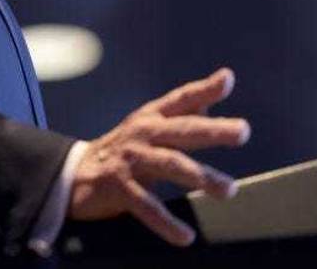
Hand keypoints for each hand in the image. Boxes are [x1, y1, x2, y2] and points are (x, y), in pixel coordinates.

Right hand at [67, 68, 248, 245]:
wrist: (75, 173)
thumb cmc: (122, 148)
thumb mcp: (149, 126)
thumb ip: (182, 114)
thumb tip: (213, 97)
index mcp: (151, 118)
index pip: (181, 100)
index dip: (204, 89)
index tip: (226, 79)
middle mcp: (142, 133)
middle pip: (182, 130)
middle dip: (213, 130)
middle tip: (242, 131)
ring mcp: (130, 159)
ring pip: (170, 164)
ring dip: (201, 176)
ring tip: (228, 189)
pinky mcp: (118, 186)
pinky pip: (146, 206)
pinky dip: (166, 223)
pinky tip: (186, 236)